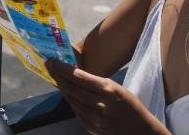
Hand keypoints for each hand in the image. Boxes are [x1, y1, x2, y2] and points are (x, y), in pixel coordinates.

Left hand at [46, 59, 167, 134]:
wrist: (140, 131)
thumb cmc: (129, 104)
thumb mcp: (115, 87)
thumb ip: (95, 82)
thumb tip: (73, 73)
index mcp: (108, 90)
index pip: (78, 76)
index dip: (62, 68)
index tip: (53, 60)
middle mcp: (100, 104)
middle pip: (71, 88)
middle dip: (57, 75)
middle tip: (49, 65)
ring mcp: (94, 118)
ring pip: (71, 99)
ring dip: (61, 86)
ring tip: (54, 75)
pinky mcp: (91, 128)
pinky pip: (75, 110)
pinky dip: (69, 99)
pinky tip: (65, 91)